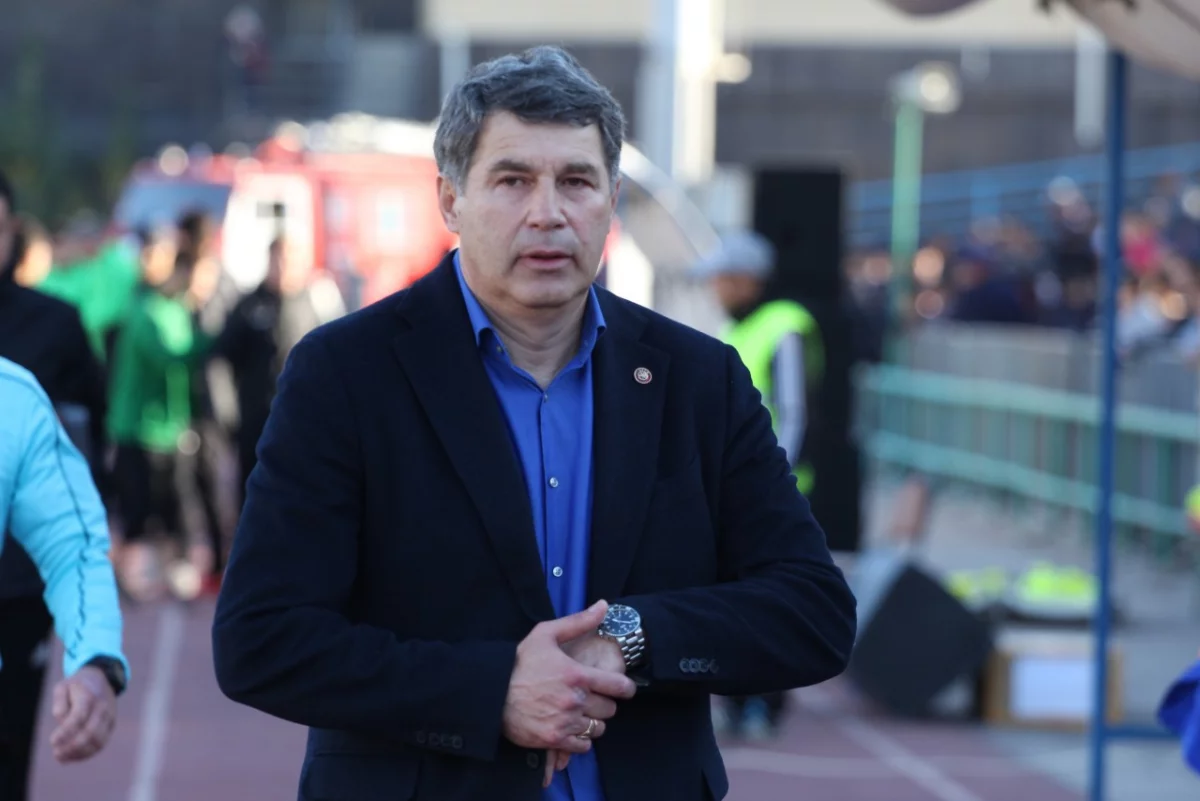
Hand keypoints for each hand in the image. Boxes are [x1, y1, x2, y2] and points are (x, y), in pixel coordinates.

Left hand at [49, 666, 117, 762]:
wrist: (102, 679)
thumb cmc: (77, 685)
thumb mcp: (62, 687)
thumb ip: (59, 704)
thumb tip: (61, 722)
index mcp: (89, 696)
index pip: (78, 717)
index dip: (65, 732)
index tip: (52, 741)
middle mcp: (102, 708)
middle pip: (90, 733)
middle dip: (72, 747)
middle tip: (56, 753)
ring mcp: (109, 718)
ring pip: (98, 742)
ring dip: (79, 753)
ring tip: (62, 758)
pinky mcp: (111, 726)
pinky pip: (101, 744)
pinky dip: (86, 754)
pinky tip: (72, 756)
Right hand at [503, 600, 635, 757]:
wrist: (491, 693)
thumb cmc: (519, 662)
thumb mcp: (545, 634)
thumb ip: (578, 621)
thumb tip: (604, 606)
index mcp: (578, 675)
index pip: (619, 686)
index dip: (626, 688)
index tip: (624, 688)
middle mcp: (575, 701)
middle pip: (610, 709)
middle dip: (605, 703)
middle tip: (593, 697)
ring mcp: (565, 722)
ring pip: (598, 728)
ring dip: (593, 721)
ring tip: (581, 712)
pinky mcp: (554, 740)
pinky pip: (583, 746)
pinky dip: (581, 739)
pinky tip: (571, 727)